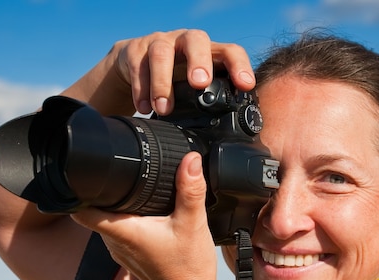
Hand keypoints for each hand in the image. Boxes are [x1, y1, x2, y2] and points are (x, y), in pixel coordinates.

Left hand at [71, 152, 216, 279]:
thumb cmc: (188, 268)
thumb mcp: (193, 223)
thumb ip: (190, 190)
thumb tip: (190, 159)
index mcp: (123, 231)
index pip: (82, 210)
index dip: (79, 189)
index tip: (85, 173)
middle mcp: (115, 241)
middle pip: (93, 210)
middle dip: (101, 191)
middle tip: (117, 173)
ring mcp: (119, 250)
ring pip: (105, 219)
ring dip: (114, 205)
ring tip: (131, 190)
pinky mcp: (128, 255)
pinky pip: (117, 230)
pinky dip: (125, 218)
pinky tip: (143, 212)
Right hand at [113, 29, 255, 114]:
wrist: (133, 66)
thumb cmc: (173, 80)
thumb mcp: (194, 90)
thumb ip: (210, 103)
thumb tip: (229, 140)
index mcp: (207, 53)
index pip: (229, 51)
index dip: (239, 65)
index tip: (245, 85)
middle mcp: (185, 42)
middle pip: (196, 40)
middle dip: (199, 61)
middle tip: (199, 84)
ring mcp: (160, 43)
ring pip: (161, 53)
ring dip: (163, 82)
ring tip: (164, 109)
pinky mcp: (135, 49)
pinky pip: (138, 66)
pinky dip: (140, 89)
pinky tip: (143, 108)